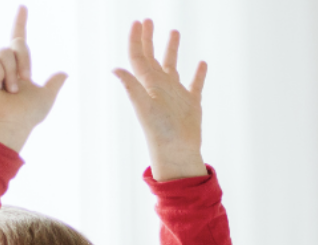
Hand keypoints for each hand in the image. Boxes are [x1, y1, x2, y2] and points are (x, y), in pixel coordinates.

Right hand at [0, 6, 66, 153]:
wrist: (10, 123)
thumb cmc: (27, 115)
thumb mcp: (46, 98)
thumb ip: (53, 84)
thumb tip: (64, 73)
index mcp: (17, 67)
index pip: (19, 40)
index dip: (21, 23)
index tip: (24, 7)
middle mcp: (2, 64)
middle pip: (16, 44)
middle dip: (24, 61)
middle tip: (23, 81)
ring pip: (4, 52)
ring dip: (12, 73)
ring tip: (9, 90)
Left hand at [113, 20, 206, 180]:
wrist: (177, 151)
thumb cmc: (160, 131)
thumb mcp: (144, 106)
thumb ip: (132, 86)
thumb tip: (115, 69)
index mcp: (148, 84)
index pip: (139, 56)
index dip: (137, 39)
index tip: (138, 22)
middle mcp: (160, 86)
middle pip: (152, 56)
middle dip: (149, 38)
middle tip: (149, 21)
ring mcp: (176, 94)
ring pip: (173, 66)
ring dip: (172, 49)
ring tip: (174, 32)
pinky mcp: (191, 104)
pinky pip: (195, 84)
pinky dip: (198, 74)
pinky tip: (202, 63)